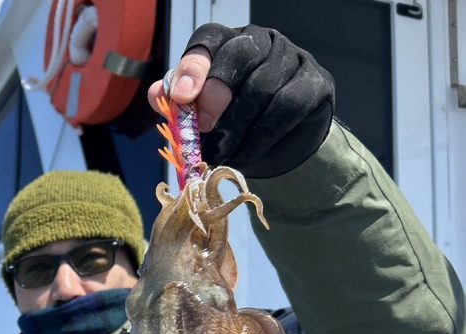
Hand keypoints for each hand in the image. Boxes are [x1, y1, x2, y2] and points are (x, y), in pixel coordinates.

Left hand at [148, 23, 333, 177]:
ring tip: (221, 154)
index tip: (182, 97)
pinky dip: (261, 136)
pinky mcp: (314, 83)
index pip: (209, 39)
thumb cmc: (232, 122)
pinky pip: (286, 107)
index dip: (194, 66)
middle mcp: (261, 41)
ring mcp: (291, 58)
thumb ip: (179, 103)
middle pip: (238, 56)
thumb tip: (157, 95)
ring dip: (237, 127)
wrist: (278, 143)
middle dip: (216, 96)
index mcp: (226, 42)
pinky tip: (245, 154)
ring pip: (263, 87)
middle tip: (205, 131)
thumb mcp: (200, 114)